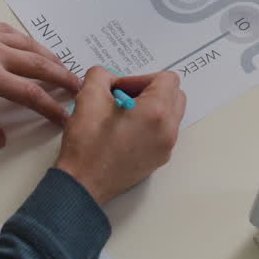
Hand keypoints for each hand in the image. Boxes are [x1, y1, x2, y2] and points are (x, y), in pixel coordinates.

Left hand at [0, 11, 82, 146]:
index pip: (29, 93)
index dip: (51, 107)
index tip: (64, 116)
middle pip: (39, 65)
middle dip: (63, 77)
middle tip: (80, 87)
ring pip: (30, 45)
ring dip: (50, 58)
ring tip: (63, 68)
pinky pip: (13, 32)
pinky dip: (29, 41)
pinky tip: (33, 47)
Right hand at [54, 67, 185, 204]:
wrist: (83, 183)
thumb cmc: (88, 144)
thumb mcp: (89, 96)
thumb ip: (101, 75)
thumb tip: (109, 77)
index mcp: (157, 111)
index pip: (168, 78)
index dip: (141, 78)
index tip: (121, 88)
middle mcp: (168, 130)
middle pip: (175, 95)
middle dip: (151, 90)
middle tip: (124, 98)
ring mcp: (165, 147)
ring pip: (170, 115)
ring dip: (151, 107)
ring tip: (123, 114)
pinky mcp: (158, 160)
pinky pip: (163, 133)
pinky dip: (150, 126)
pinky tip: (124, 131)